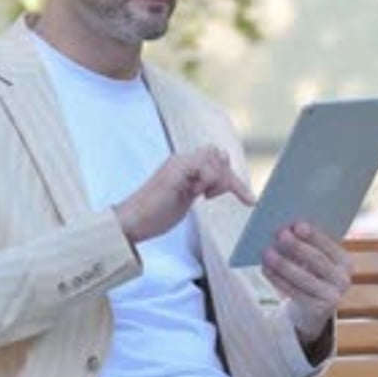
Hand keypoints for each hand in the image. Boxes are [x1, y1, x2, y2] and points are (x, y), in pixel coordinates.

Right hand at [114, 145, 254, 243]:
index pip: (217, 158)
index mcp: (184, 166)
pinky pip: (204, 167)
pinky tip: (198, 195)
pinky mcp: (174, 172)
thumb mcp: (185, 199)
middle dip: (229, 178)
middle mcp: (181, 160)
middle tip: (218, 199)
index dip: (231, 177)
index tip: (246, 199)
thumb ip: (200, 187)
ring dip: (218, 180)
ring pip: (215, 157)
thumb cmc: (155, 215)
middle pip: (218, 154)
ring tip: (203, 196)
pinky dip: (208, 181)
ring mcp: (178, 164)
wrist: (131, 222)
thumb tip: (221, 181)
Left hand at [261, 221, 351, 343]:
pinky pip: (294, 292)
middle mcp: (343, 280)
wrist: (312, 310)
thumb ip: (308, 245)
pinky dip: (278, 279)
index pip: (329, 246)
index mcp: (345, 262)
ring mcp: (332, 297)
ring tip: (267, 252)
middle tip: (280, 234)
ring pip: (303, 277)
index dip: (313, 235)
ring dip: (283, 263)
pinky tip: (265, 269)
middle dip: (297, 246)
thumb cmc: (311, 276)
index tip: (297, 225)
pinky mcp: (317, 310)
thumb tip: (288, 228)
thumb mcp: (315, 261)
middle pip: (317, 260)